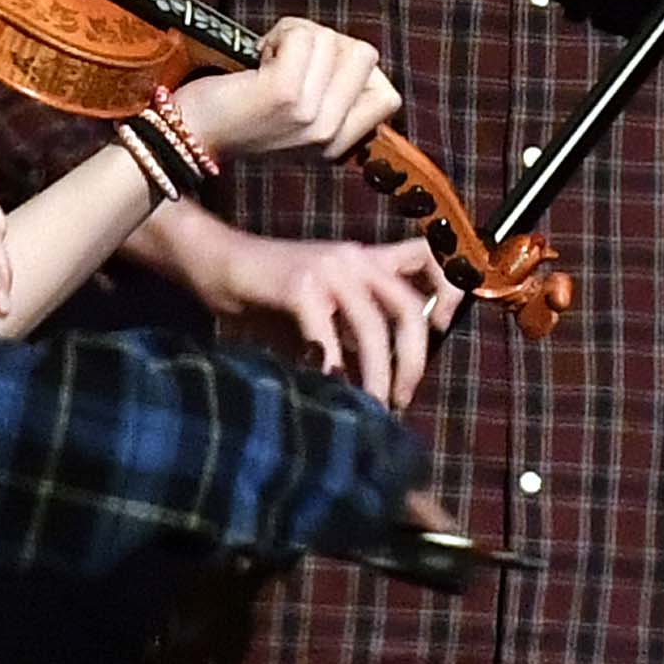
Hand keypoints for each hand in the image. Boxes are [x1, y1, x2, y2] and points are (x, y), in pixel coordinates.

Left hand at [171, 19, 406, 165]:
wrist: (188, 137)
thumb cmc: (238, 117)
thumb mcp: (297, 121)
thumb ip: (332, 98)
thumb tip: (357, 56)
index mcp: (337, 143)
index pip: (388, 95)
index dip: (355, 71)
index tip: (316, 77)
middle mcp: (329, 133)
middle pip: (366, 56)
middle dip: (326, 44)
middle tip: (288, 60)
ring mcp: (309, 114)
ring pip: (333, 40)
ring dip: (297, 34)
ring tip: (268, 59)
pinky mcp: (284, 93)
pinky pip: (303, 35)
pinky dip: (279, 32)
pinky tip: (257, 56)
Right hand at [197, 225, 455, 407]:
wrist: (216, 263)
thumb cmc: (267, 296)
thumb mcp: (322, 313)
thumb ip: (351, 337)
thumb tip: (380, 386)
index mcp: (366, 259)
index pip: (426, 257)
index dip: (447, 291)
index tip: (441, 329)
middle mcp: (355, 258)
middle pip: (407, 309)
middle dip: (412, 361)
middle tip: (402, 398)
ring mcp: (329, 267)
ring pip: (373, 325)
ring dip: (378, 374)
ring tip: (372, 405)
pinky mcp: (300, 283)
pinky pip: (329, 333)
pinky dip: (334, 367)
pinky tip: (331, 388)